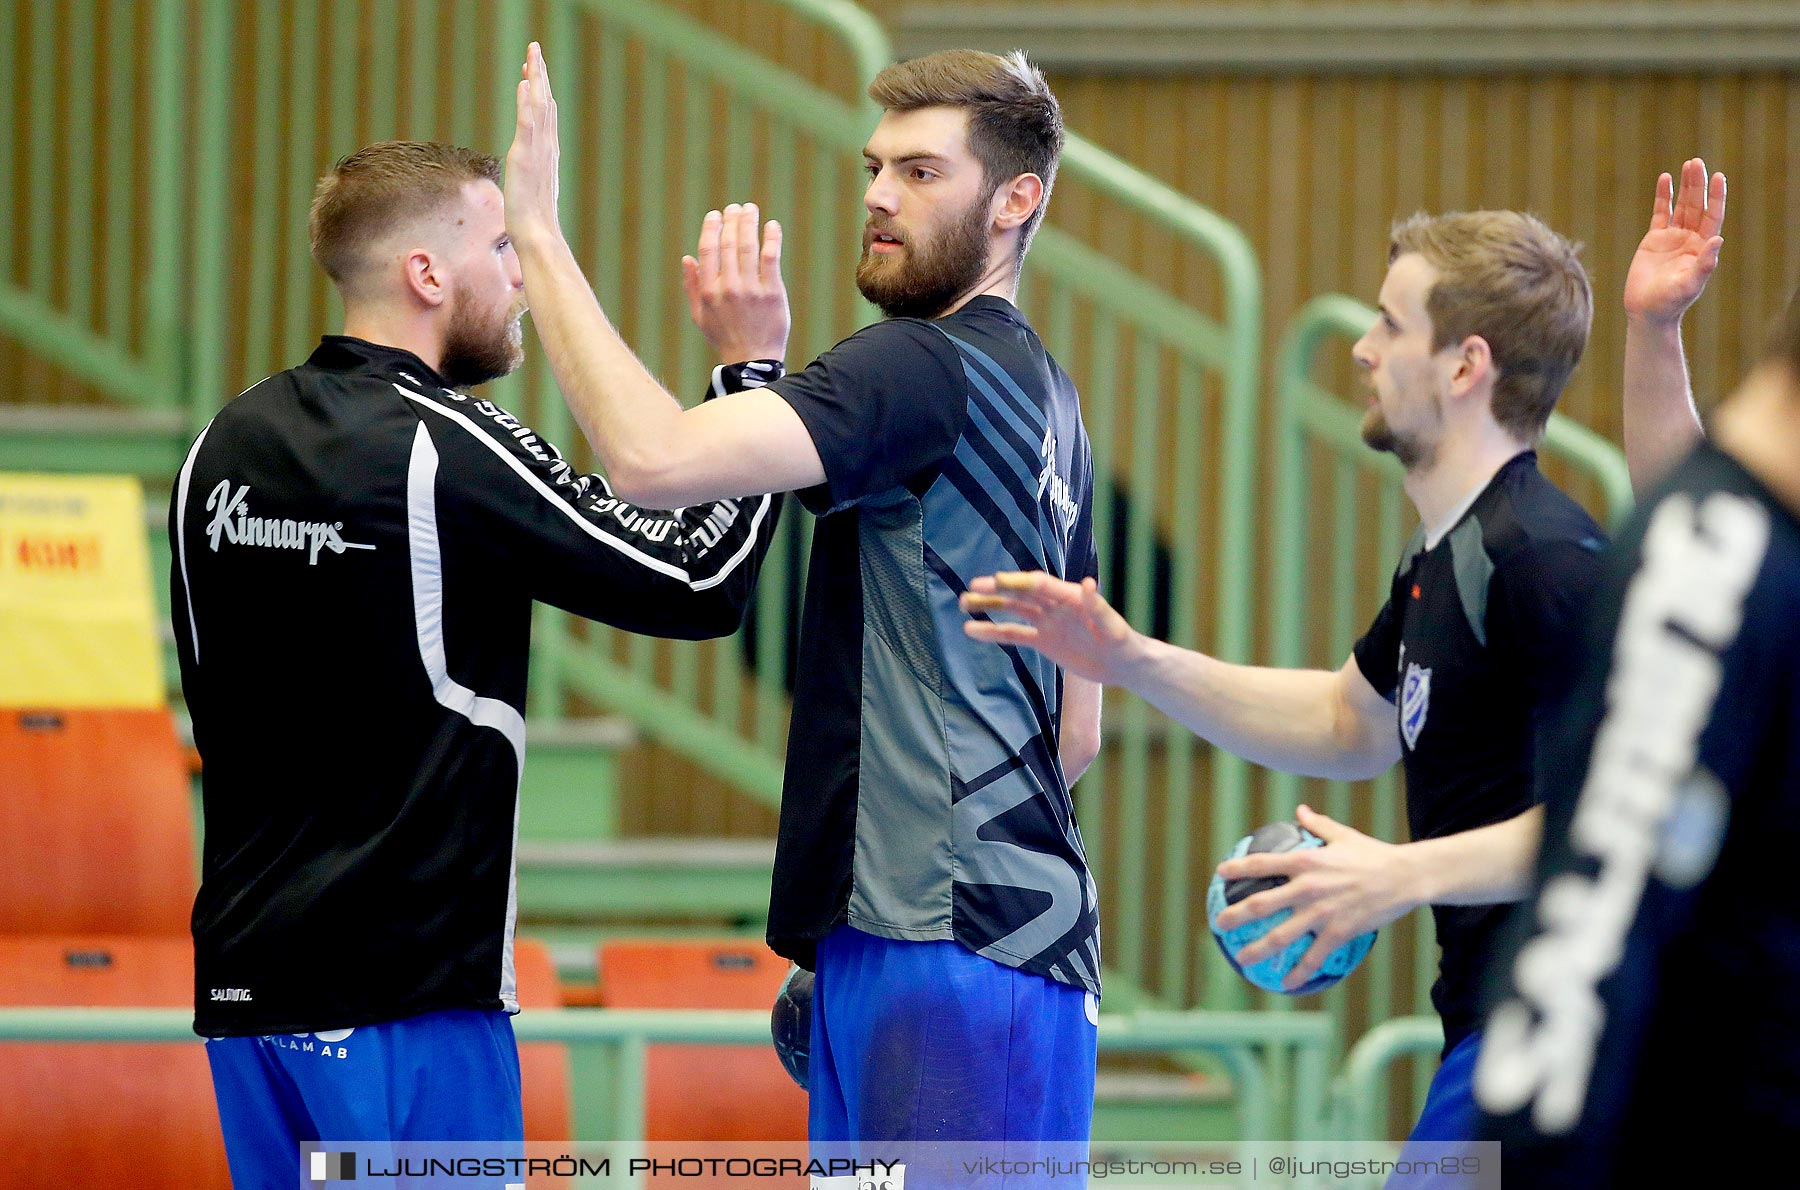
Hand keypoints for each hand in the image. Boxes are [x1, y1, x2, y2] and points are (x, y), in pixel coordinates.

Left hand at [505, 42, 563, 248]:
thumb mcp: (531, 194)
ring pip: (539, 107)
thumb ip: (531, 182)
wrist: (538, 236)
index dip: (539, 91)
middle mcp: (545, 147)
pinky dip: (527, 102)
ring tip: (532, 55)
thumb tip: (528, 185)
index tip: (533, 70)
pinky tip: (524, 83)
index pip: (544, 115)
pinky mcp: (525, 157)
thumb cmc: (534, 223)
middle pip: (544, 102)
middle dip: (540, 74)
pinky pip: (526, 124)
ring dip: (535, 78)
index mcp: (547, 154)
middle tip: (535, 48)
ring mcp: (537, 151)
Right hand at [682, 204, 789, 363]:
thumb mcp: (700, 316)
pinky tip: (771, 225)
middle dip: (732, 220)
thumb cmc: (724, 337)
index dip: (711, 228)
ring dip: (749, 223)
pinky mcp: (773, 292)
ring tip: (750, 209)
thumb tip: (687, 258)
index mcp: (709, 291)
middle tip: (736, 207)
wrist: (752, 359)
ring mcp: (752, 289)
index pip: (708, 250)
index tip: (716, 215)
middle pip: (728, 244)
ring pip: (748, 247)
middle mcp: (729, 287)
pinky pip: (771, 258)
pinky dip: (771, 238)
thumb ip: (692, 287)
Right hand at [960, 573, 1136, 685]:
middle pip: (1021, 594)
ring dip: (989, 607)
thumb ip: (1098, 607)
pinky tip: (972, 631)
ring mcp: (1047, 622)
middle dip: (996, 591)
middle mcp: (1055, 605)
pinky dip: (994, 633)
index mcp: (1071, 596)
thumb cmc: (1123, 643)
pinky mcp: (1043, 641)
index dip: (1019, 582)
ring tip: (964, 605)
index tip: (996, 581)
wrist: (1124, 665)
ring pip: (1013, 611)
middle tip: (971, 589)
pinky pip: (1015, 635)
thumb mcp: (1113, 627)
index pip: (1040, 585)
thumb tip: (1087, 583)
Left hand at [1212, 805, 1420, 990]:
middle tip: (1219, 924)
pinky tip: (1287, 982)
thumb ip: (1317, 824)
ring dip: (1258, 949)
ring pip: (1282, 935)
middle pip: (1262, 903)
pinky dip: (1299, 971)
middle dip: (1236, 915)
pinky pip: (1314, 955)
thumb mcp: (1342, 835)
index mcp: (1306, 861)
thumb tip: (1300, 809)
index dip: (1238, 868)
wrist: (1404, 877)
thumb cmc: (1373, 854)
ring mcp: (1322, 912)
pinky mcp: (1339, 931)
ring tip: (1241, 959)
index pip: (1262, 864)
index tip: (1220, 873)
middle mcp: (1308, 887)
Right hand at [1623, 157, 1724, 328]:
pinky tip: (1665, 179)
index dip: (1717, 197)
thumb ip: (1704, 264)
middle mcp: (1690, 238)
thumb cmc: (1670, 302)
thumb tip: (1718, 240)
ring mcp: (1673, 237)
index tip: (1718, 177)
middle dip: (1698, 184)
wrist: (1646, 311)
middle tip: (1697, 163)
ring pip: (1682, 205)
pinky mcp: (1654, 239)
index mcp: (1702, 247)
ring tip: (1687, 165)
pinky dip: (1663, 196)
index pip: (1713, 216)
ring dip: (1685, 186)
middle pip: (1698, 205)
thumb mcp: (1690, 285)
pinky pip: (1660, 213)